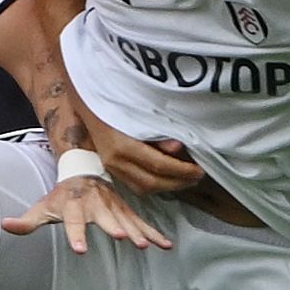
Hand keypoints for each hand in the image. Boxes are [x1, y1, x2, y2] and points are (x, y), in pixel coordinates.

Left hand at [1, 174, 173, 253]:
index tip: (81, 249)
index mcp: (75, 206)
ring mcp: (114, 207)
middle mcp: (97, 205)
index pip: (74, 222)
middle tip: (125, 238)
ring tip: (148, 245)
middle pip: (107, 219)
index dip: (77, 235)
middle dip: (117, 227)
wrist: (84, 169)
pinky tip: (166, 245)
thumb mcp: (44, 206)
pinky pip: (142, 222)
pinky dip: (154, 233)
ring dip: (139, 232)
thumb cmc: (62, 195)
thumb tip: (4, 225)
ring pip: (128, 220)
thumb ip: (27, 220)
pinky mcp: (126, 210)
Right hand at [81, 111, 206, 197]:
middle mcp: (115, 161)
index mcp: (123, 147)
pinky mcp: (111, 168)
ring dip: (167, 187)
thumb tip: (178, 148)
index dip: (181, 171)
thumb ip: (158, 134)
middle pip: (151, 182)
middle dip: (177, 182)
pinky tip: (168, 179)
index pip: (158, 166)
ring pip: (142, 188)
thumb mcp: (140, 114)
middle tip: (197, 177)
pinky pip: (135, 184)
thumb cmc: (119, 103)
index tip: (199, 170)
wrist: (89, 101)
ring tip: (187, 180)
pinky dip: (154, 185)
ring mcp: (111, 167)